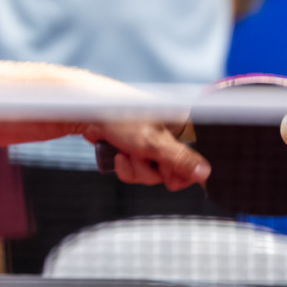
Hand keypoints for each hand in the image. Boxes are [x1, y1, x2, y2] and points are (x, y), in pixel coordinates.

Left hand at [83, 119, 210, 190]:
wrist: (82, 111)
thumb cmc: (117, 115)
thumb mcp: (152, 142)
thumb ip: (180, 159)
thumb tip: (205, 173)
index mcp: (182, 127)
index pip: (196, 164)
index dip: (180, 174)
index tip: (166, 172)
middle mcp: (169, 135)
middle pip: (172, 173)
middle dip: (150, 171)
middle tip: (139, 156)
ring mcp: (151, 143)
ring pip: (152, 174)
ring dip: (135, 169)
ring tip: (125, 152)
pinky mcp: (135, 149)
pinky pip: (137, 171)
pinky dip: (126, 167)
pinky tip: (117, 154)